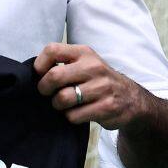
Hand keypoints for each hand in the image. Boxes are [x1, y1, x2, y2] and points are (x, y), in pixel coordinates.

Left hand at [34, 43, 149, 130]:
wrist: (131, 99)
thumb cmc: (99, 81)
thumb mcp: (85, 63)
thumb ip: (63, 63)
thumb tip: (35, 74)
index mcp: (84, 53)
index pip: (52, 50)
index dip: (39, 65)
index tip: (40, 75)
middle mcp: (93, 67)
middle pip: (54, 76)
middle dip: (44, 89)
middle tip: (48, 94)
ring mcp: (101, 87)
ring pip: (62, 99)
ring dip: (58, 105)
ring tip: (64, 104)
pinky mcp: (106, 107)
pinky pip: (73, 116)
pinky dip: (70, 117)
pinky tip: (78, 113)